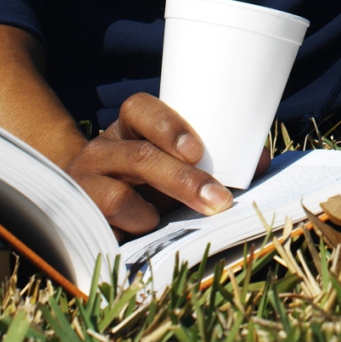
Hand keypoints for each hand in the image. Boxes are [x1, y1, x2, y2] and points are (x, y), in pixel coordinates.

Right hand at [65, 93, 269, 236]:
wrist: (87, 205)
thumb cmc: (145, 180)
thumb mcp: (173, 164)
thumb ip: (215, 160)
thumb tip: (261, 160)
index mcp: (129, 128)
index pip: (139, 109)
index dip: (168, 126)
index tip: (197, 151)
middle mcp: (103, 150)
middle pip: (138, 156)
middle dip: (182, 180)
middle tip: (218, 201)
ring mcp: (84, 184)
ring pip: (115, 196)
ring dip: (150, 212)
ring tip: (165, 220)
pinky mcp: (78, 220)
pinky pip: (101, 228)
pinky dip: (126, 232)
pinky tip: (141, 232)